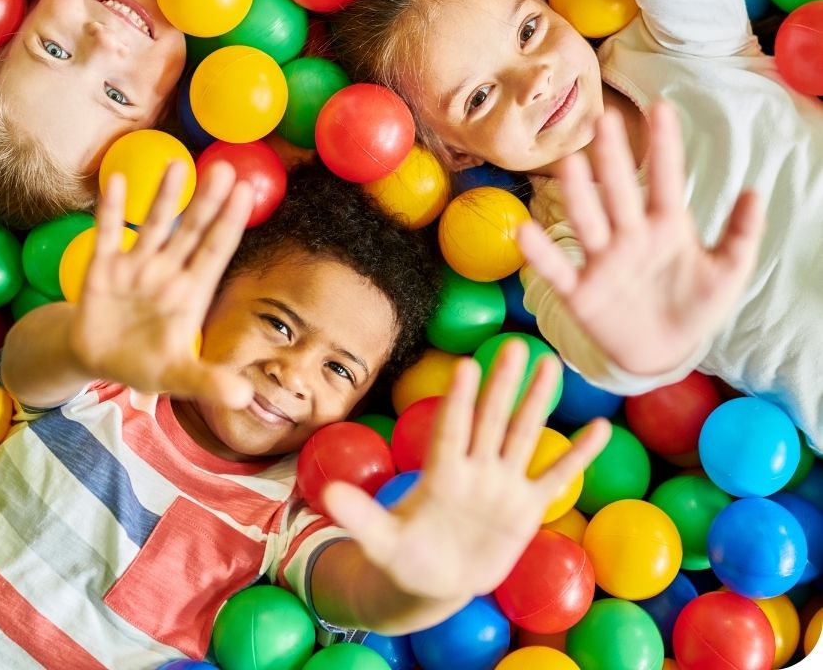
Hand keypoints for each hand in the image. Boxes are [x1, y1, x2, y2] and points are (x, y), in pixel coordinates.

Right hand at [69, 160, 254, 407]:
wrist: (97, 360)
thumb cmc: (146, 363)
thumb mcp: (178, 376)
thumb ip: (207, 382)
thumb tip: (241, 398)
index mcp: (191, 293)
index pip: (215, 251)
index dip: (230, 223)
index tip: (247, 192)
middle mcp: (167, 272)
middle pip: (191, 231)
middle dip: (207, 201)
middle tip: (227, 167)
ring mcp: (135, 267)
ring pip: (153, 225)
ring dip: (165, 197)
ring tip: (179, 165)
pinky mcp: (101, 269)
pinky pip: (106, 234)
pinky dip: (111, 211)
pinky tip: (116, 180)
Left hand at [323, 342, 609, 602]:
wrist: (434, 581)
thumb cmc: (404, 556)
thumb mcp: (379, 541)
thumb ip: (360, 515)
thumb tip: (325, 494)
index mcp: (441, 472)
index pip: (452, 429)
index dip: (458, 401)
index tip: (465, 366)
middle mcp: (474, 468)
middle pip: (491, 419)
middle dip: (503, 385)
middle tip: (515, 344)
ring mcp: (502, 484)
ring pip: (523, 435)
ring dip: (538, 402)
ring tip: (551, 364)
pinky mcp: (525, 507)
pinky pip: (556, 476)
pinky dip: (578, 456)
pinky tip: (600, 428)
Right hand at [517, 102, 764, 377]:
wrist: (665, 352)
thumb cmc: (694, 304)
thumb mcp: (727, 272)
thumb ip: (741, 235)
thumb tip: (755, 191)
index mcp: (667, 225)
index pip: (667, 179)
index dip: (664, 147)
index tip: (662, 108)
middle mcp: (630, 235)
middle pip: (620, 191)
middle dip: (613, 157)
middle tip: (605, 120)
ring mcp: (603, 260)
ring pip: (589, 221)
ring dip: (578, 194)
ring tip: (571, 163)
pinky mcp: (581, 291)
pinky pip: (557, 270)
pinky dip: (541, 254)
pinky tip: (525, 231)